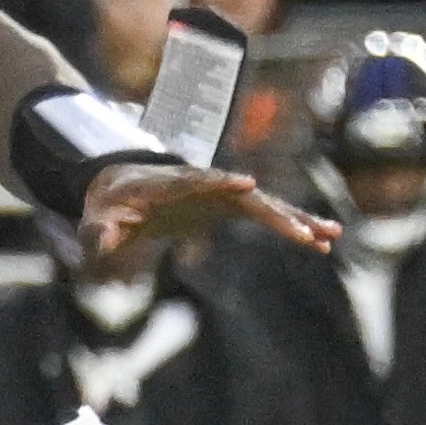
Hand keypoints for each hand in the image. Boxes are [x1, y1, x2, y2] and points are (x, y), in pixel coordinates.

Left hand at [80, 161, 333, 261]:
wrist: (122, 187)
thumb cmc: (108, 204)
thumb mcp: (96, 219)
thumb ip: (98, 232)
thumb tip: (102, 244)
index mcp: (170, 183)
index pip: (198, 180)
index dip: (221, 182)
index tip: (247, 185)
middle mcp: (205, 183)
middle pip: (245, 196)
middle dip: (274, 213)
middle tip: (301, 232)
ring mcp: (222, 193)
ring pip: (266, 205)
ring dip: (297, 220)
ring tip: (330, 236)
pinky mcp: (232, 205)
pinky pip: (268, 215)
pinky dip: (292, 227)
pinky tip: (321, 243)